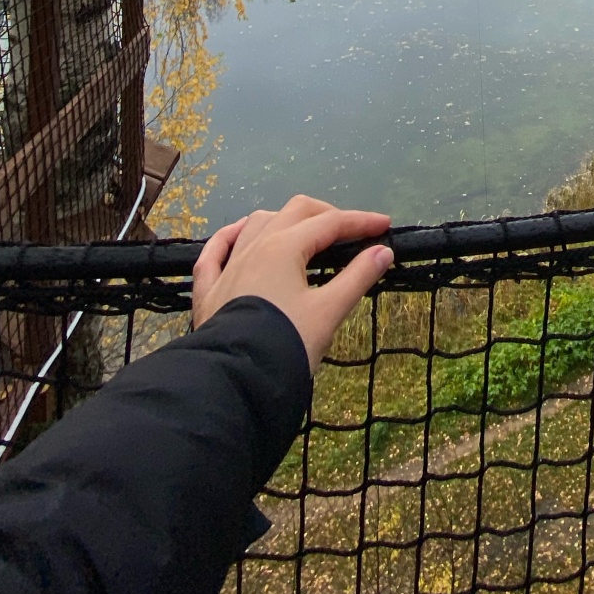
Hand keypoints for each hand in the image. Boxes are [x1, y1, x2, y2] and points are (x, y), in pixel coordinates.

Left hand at [192, 196, 392, 370]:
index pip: (330, 223)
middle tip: (349, 232)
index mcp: (284, 247)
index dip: (360, 222)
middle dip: (326, 215)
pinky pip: (215, 251)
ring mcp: (228, 265)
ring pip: (257, 223)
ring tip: (303, 233)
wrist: (235, 382)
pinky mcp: (208, 289)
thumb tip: (382, 251)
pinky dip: (230, 236)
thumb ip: (357, 277)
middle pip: (295, 211)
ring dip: (284, 220)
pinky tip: (238, 234)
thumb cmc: (285, 343)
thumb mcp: (328, 312)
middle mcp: (254, 246)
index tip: (385, 226)